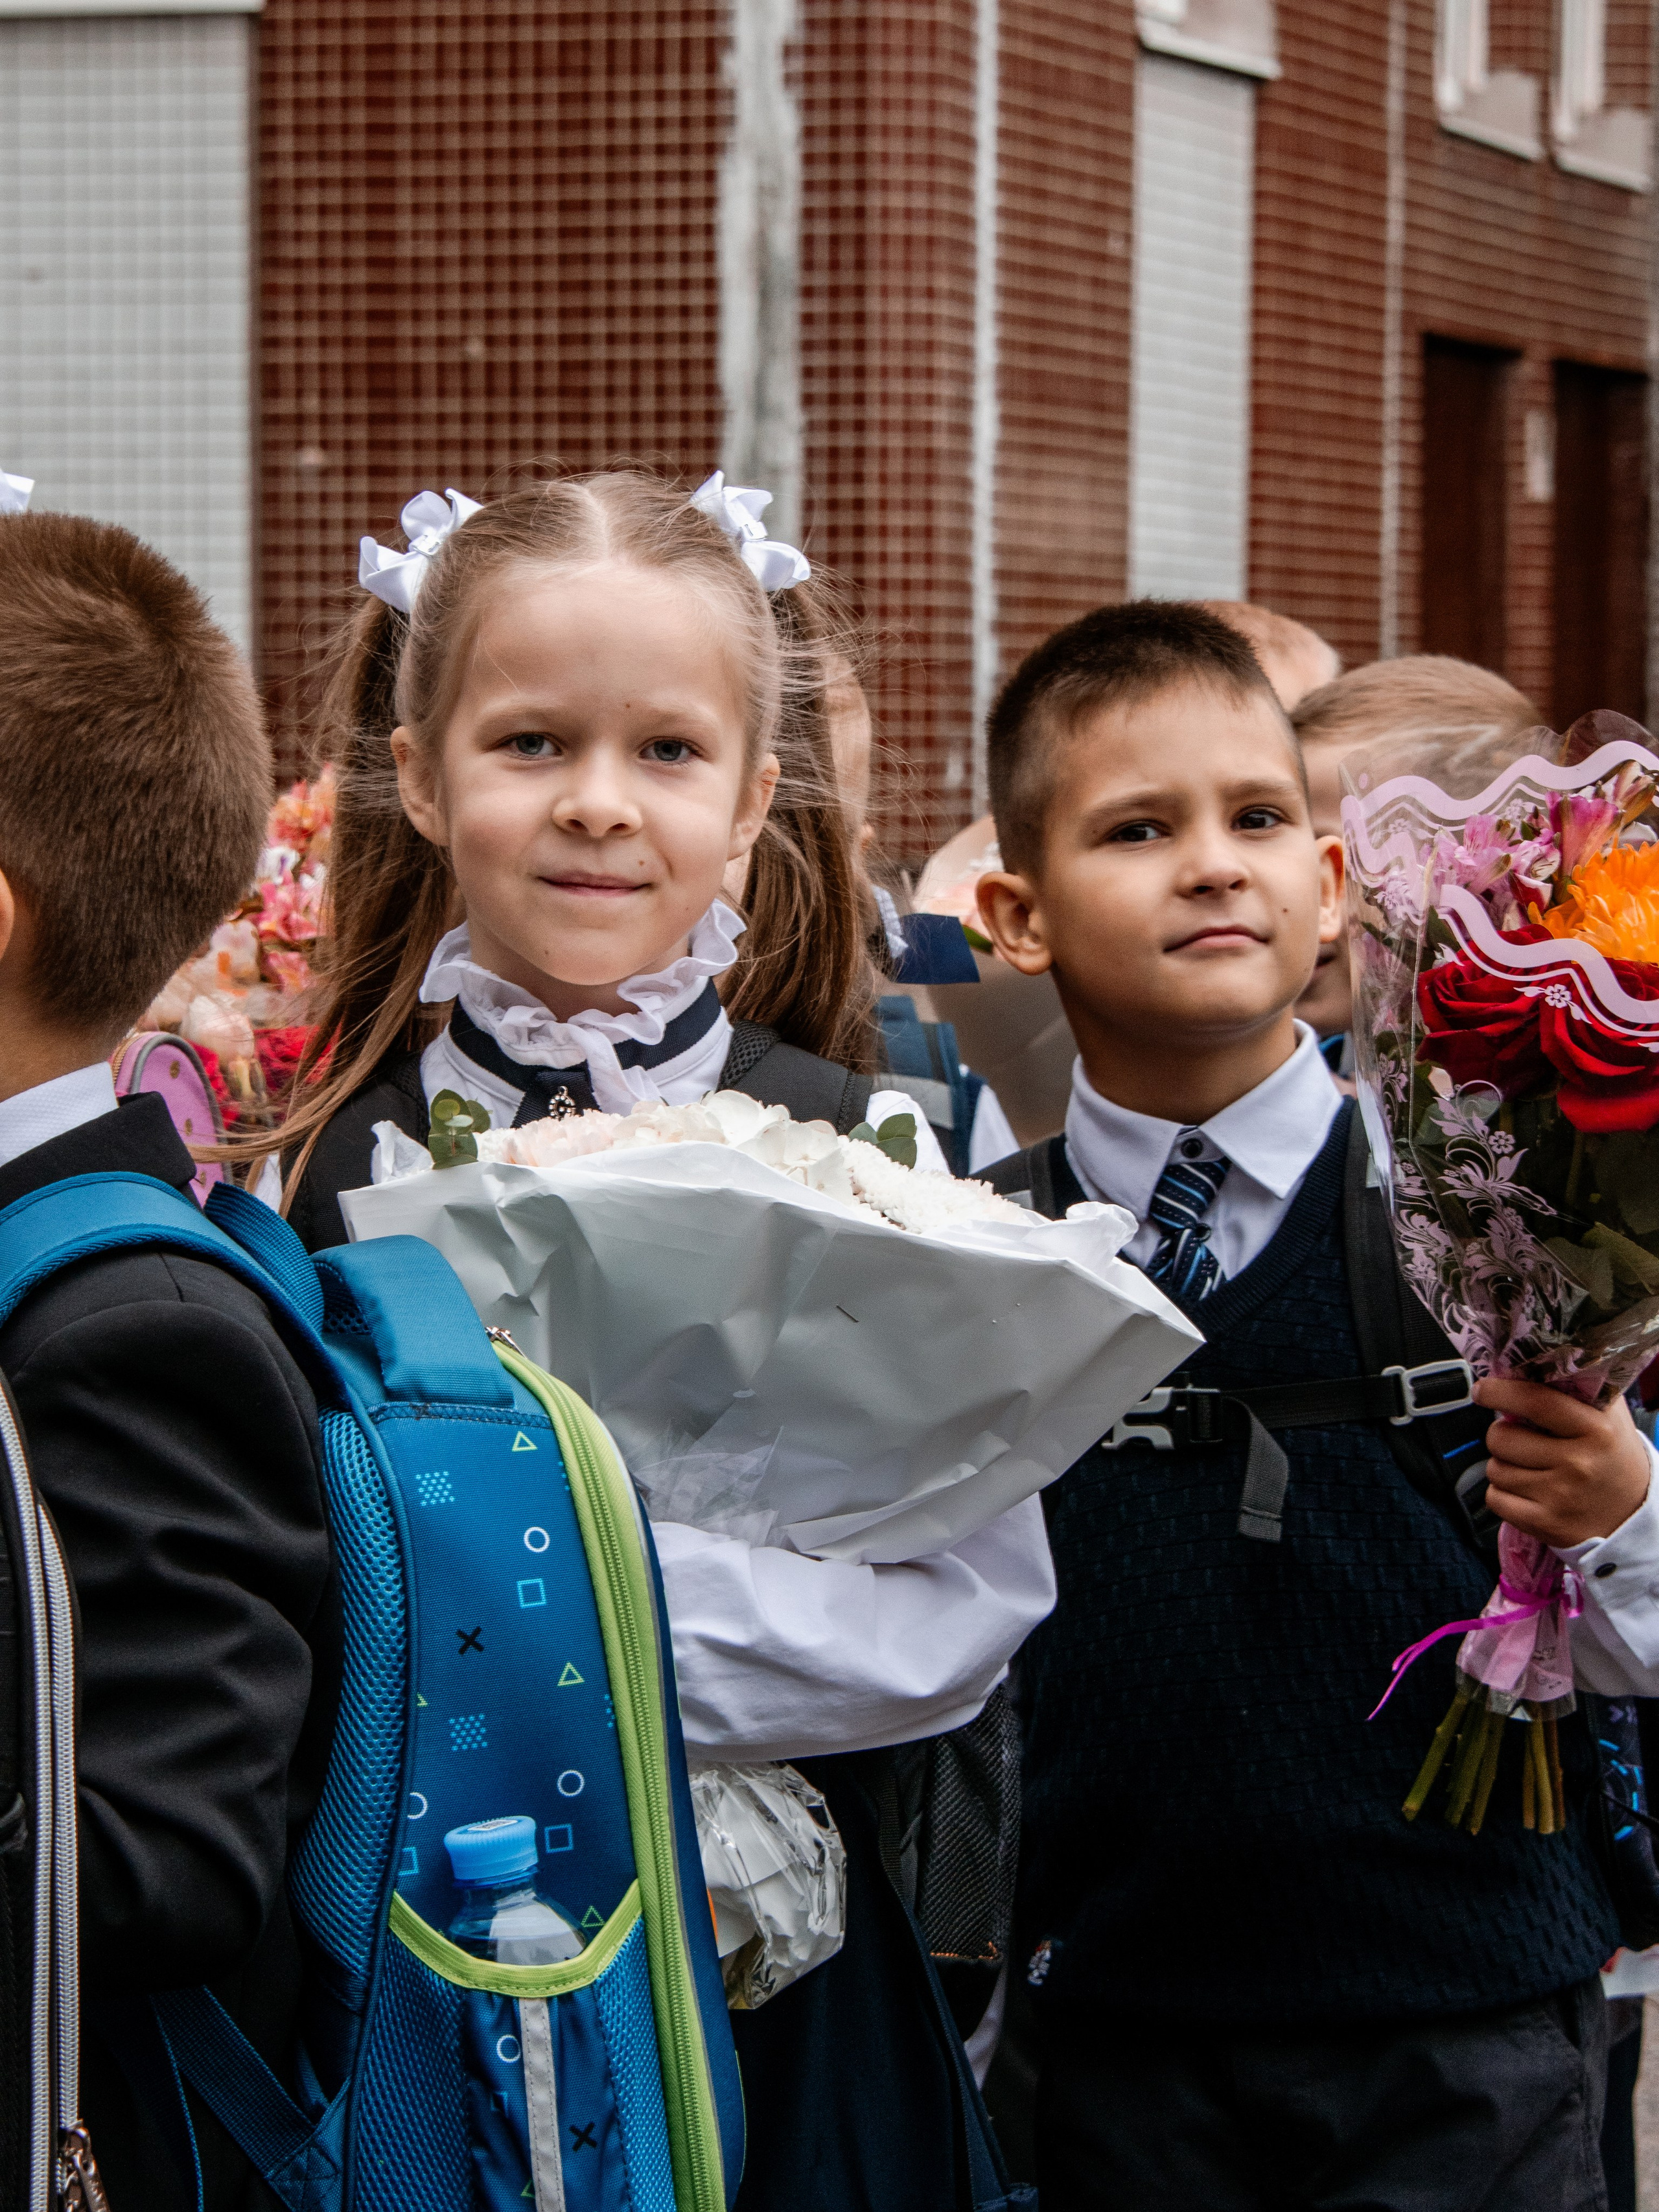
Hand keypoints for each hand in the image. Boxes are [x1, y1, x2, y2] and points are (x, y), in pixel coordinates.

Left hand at [1475, 1376, 1651, 1548]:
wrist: (1634, 1514)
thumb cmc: (1612, 1456)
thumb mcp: (1608, 1417)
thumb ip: (1577, 1387)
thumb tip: (1528, 1362)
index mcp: (1596, 1430)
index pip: (1535, 1401)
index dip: (1500, 1391)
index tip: (1483, 1389)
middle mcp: (1578, 1464)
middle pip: (1502, 1438)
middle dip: (1501, 1434)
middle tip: (1520, 1437)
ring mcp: (1560, 1497)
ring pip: (1495, 1469)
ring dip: (1503, 1465)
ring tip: (1530, 1466)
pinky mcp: (1545, 1524)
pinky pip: (1495, 1499)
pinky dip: (1502, 1494)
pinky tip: (1526, 1490)